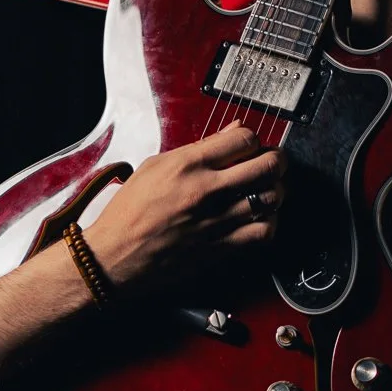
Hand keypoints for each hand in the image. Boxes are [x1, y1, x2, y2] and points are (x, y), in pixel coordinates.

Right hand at [88, 124, 286, 292]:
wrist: (114, 257)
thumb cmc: (128, 213)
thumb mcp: (154, 167)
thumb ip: (196, 149)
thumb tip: (229, 134)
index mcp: (187, 165)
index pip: (243, 138)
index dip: (253, 138)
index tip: (251, 144)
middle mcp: (206, 190)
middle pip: (267, 165)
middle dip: (277, 160)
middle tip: (274, 162)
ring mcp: (216, 220)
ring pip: (271, 198)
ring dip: (275, 190)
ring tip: (267, 189)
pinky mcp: (220, 248)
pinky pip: (263, 231)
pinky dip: (269, 222)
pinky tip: (260, 218)